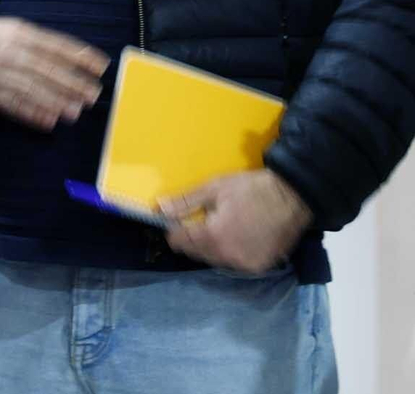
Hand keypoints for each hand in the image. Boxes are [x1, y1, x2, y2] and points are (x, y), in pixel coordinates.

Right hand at [0, 14, 109, 130]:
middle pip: (46, 69)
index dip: (80, 56)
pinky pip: (12, 104)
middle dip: (72, 83)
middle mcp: (10, 52)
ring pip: (30, 89)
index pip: (56, 46)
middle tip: (93, 95)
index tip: (102, 67)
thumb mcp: (18, 28)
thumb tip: (79, 59)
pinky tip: (49, 120)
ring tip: (76, 112)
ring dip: (55, 101)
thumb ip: (45, 43)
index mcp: (21, 33)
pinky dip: (31, 113)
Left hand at [160, 169, 312, 272]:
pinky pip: (234, 263)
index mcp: (213, 237)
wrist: (294, 197)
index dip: (173, 231)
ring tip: (217, 228)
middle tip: (197, 222)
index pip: (180, 242)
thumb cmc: (252, 189)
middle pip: (196, 253)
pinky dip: (229, 253)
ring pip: (214, 260)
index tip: (175, 221)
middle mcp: (228, 256)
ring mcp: (245, 265)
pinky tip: (233, 238)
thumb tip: (160, 208)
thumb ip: (186, 202)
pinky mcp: (260, 266)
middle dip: (191, 239)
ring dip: (209, 247)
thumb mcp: (214, 188)